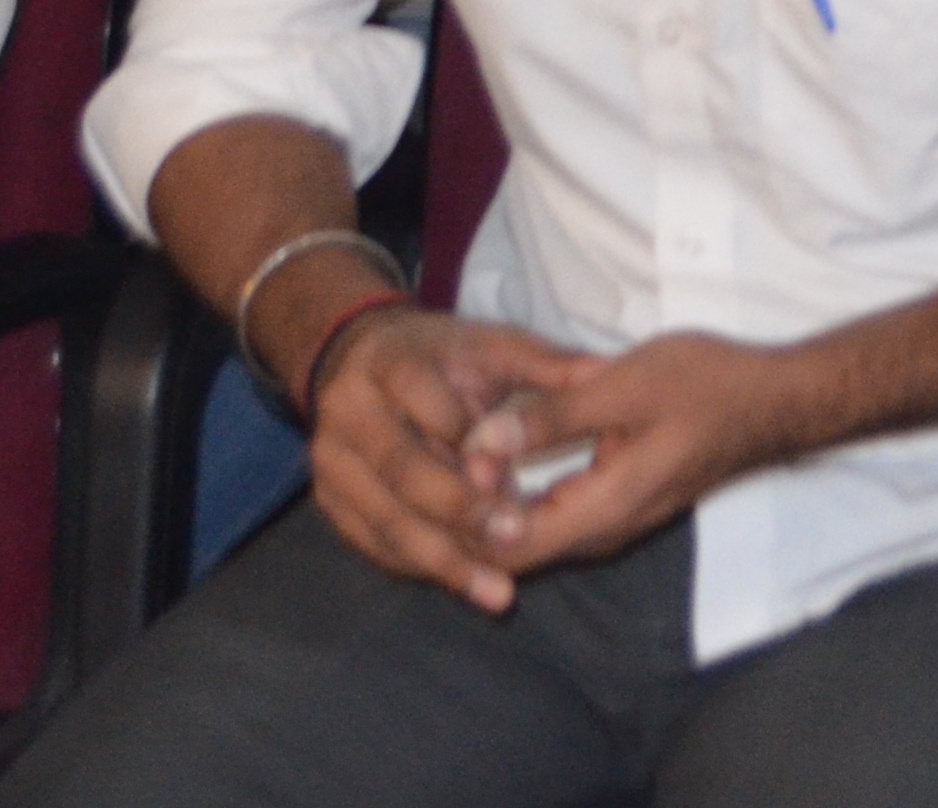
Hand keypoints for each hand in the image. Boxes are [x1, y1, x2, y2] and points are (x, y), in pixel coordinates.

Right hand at [302, 308, 577, 612]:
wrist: (360, 361)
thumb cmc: (445, 356)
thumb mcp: (494, 345)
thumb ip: (547, 366)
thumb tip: (608, 373)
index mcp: (390, 362)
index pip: (428, 406)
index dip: (472, 446)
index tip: (517, 480)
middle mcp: (348, 412)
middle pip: (402, 470)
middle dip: (460, 511)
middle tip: (516, 542)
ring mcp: (330, 461)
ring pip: (385, 519)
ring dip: (442, 559)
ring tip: (497, 592)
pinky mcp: (329, 500)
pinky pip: (373, 543)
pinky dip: (420, 567)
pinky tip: (464, 586)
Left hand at [460, 333, 822, 575]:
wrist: (773, 400)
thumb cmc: (707, 385)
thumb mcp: (625, 385)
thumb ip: (552, 417)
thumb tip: (480, 442)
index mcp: (604, 508)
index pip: (508, 547)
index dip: (462, 516)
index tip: (441, 462)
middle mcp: (603, 531)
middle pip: (512, 550)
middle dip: (465, 517)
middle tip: (428, 461)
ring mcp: (612, 522)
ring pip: (530, 536)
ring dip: (488, 508)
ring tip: (447, 459)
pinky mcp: (617, 504)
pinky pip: (551, 518)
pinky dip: (515, 498)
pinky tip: (493, 460)